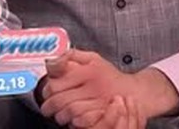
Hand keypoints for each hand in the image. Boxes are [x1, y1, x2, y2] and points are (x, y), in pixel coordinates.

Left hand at [38, 50, 178, 126]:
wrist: (131, 93)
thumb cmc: (108, 76)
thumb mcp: (92, 58)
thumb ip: (70, 56)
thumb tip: (50, 61)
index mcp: (88, 71)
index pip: (55, 84)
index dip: (47, 90)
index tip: (49, 92)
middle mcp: (93, 87)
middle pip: (58, 101)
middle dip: (49, 106)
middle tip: (50, 106)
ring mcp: (97, 103)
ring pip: (66, 114)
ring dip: (59, 116)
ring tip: (61, 113)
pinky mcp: (101, 116)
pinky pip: (79, 122)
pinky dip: (72, 122)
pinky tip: (73, 119)